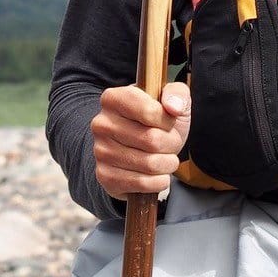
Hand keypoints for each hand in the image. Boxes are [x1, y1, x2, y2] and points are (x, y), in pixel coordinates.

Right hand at [90, 81, 191, 200]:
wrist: (141, 149)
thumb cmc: (157, 122)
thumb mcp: (172, 100)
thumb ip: (177, 93)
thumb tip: (173, 107)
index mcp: (114, 98)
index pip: (150, 112)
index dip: (168, 121)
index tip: (167, 122)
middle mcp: (102, 123)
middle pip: (152, 140)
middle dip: (171, 144)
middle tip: (169, 143)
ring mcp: (100, 151)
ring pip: (150, 164)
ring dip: (167, 164)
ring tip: (163, 157)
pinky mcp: (104, 176)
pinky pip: (142, 183)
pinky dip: (158, 181)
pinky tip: (156, 174)